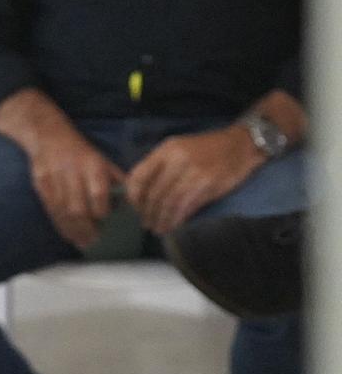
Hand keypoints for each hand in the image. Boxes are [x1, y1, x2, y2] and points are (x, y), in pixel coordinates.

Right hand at [24, 124, 124, 249]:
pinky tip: (67, 234)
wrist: (48, 136)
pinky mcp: (41, 184)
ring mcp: (53, 180)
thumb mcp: (102, 159)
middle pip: (78, 207)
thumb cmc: (81, 152)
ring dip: (72, 230)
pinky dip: (59, 224)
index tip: (104, 221)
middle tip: (94, 242)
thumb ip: (115, 179)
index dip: (101, 210)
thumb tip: (132, 201)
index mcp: (92, 166)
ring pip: (63, 211)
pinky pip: (50, 209)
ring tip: (81, 243)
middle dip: (86, 228)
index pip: (98, 193)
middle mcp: (72, 174)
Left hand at [125, 126, 261, 234]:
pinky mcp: (208, 185)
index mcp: (166, 150)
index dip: (134, 196)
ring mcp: (193, 173)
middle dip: (147, 212)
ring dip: (162, 219)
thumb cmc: (207, 148)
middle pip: (154, 193)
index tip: (135, 207)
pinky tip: (173, 224)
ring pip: (169, 203)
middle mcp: (177, 160)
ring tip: (158, 228)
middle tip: (146, 223)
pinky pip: (187, 206)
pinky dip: (178, 218)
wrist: (240, 144)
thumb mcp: (179, 149)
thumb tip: (144, 194)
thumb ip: (160, 167)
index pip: (139, 176)